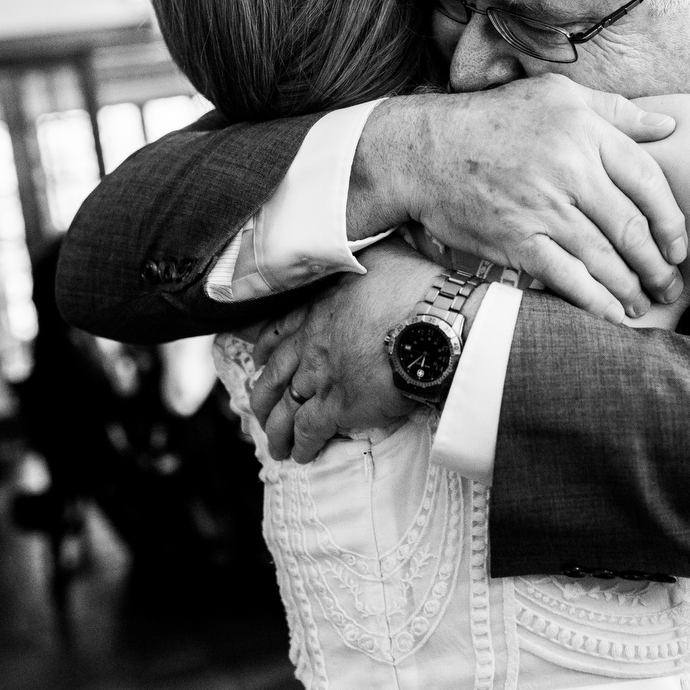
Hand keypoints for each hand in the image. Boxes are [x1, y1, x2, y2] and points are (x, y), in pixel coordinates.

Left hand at [247, 239, 460, 462]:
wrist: (432, 326)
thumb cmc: (416, 288)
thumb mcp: (383, 253)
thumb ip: (364, 249)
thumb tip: (365, 233)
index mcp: (319, 308)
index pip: (278, 330)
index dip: (264, 348)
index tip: (257, 358)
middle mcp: (311, 344)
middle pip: (273, 374)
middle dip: (262, 394)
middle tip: (258, 407)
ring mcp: (321, 377)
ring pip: (284, 407)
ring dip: (275, 428)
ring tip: (275, 444)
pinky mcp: (338, 407)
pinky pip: (308, 431)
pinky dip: (300, 445)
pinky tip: (299, 456)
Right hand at [355, 74, 686, 321]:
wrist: (424, 150)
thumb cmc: (494, 118)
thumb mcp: (557, 94)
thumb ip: (616, 111)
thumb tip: (669, 128)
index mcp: (586, 131)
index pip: (649, 180)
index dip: (671, 221)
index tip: (678, 246)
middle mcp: (570, 170)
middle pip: (632, 227)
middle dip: (658, 266)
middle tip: (670, 287)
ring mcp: (543, 208)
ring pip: (605, 258)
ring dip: (632, 289)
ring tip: (645, 305)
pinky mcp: (517, 240)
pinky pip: (568, 278)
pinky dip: (597, 302)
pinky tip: (615, 316)